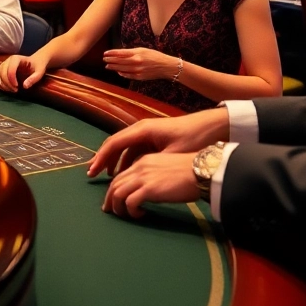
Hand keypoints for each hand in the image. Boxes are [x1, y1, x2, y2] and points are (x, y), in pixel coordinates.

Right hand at [0, 54, 48, 92]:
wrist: (35, 61)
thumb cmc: (37, 66)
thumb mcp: (39, 72)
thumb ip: (33, 79)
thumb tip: (24, 86)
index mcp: (16, 59)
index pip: (10, 69)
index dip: (11, 79)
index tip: (17, 87)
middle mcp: (7, 60)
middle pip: (2, 73)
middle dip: (7, 84)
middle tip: (15, 91)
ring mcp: (3, 64)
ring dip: (2, 85)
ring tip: (10, 90)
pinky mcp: (1, 69)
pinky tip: (3, 89)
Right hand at [86, 108, 228, 177]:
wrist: (213, 126)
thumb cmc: (193, 138)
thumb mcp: (172, 154)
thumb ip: (152, 165)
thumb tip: (134, 179)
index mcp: (143, 130)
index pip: (114, 143)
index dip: (101, 158)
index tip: (92, 172)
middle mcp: (141, 129)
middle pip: (115, 144)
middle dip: (103, 159)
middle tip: (93, 176)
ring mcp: (147, 133)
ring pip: (125, 147)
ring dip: (115, 161)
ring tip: (107, 177)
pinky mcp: (154, 138)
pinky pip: (135, 149)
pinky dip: (127, 160)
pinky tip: (126, 172)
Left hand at [103, 153, 199, 218]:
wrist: (201, 171)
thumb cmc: (190, 172)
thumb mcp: (166, 169)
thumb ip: (153, 177)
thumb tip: (147, 192)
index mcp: (143, 161)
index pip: (122, 175)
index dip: (115, 188)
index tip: (115, 199)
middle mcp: (139, 167)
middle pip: (114, 184)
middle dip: (109, 199)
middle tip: (110, 211)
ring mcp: (142, 178)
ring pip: (117, 193)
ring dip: (117, 207)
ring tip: (124, 216)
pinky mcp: (148, 189)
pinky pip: (129, 203)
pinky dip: (131, 211)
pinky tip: (140, 215)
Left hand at [104, 48, 178, 80]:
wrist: (166, 66)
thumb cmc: (155, 56)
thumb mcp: (143, 50)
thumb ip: (131, 52)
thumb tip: (120, 54)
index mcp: (137, 53)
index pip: (120, 53)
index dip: (111, 53)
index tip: (105, 53)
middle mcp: (136, 62)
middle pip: (119, 61)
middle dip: (110, 60)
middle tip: (104, 60)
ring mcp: (138, 70)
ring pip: (122, 69)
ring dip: (114, 68)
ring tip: (108, 66)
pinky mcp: (140, 77)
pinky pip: (128, 75)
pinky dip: (122, 74)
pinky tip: (118, 72)